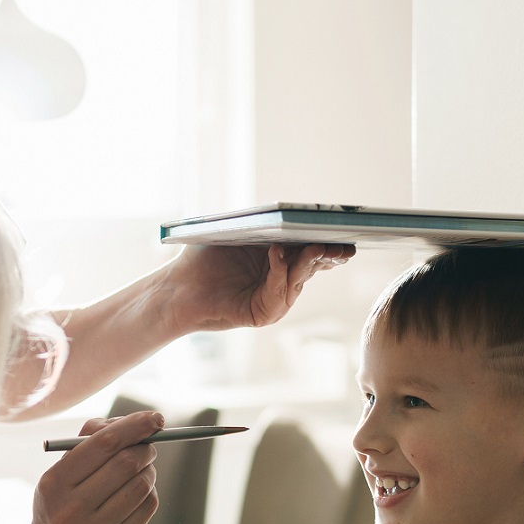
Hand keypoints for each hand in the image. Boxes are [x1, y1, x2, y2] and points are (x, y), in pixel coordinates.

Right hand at [21, 410, 160, 523]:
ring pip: (141, 484)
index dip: (134, 426)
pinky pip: (147, 506)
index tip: (155, 418)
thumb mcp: (58, 476)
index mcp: (54, 483)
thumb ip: (87, 444)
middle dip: (146, 447)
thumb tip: (129, 423)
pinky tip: (138, 492)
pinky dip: (149, 491)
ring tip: (142, 468)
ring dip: (149, 469)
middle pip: (126, 462)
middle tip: (150, 444)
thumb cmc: (60, 506)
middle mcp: (72, 508)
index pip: (103, 444)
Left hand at [160, 242, 354, 333]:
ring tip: (315, 246)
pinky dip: (280, 274)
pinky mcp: (262, 314)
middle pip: (311, 265)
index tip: (346, 230)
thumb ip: (264, 224)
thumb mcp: (238, 232)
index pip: (311, 250)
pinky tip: (279, 255)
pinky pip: (278, 294)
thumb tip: (294, 209)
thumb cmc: (203, 256)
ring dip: (307, 262)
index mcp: (279, 259)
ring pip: (298, 279)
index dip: (328, 241)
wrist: (177, 284)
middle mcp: (281, 280)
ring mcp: (273, 299)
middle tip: (340, 243)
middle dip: (327, 253)